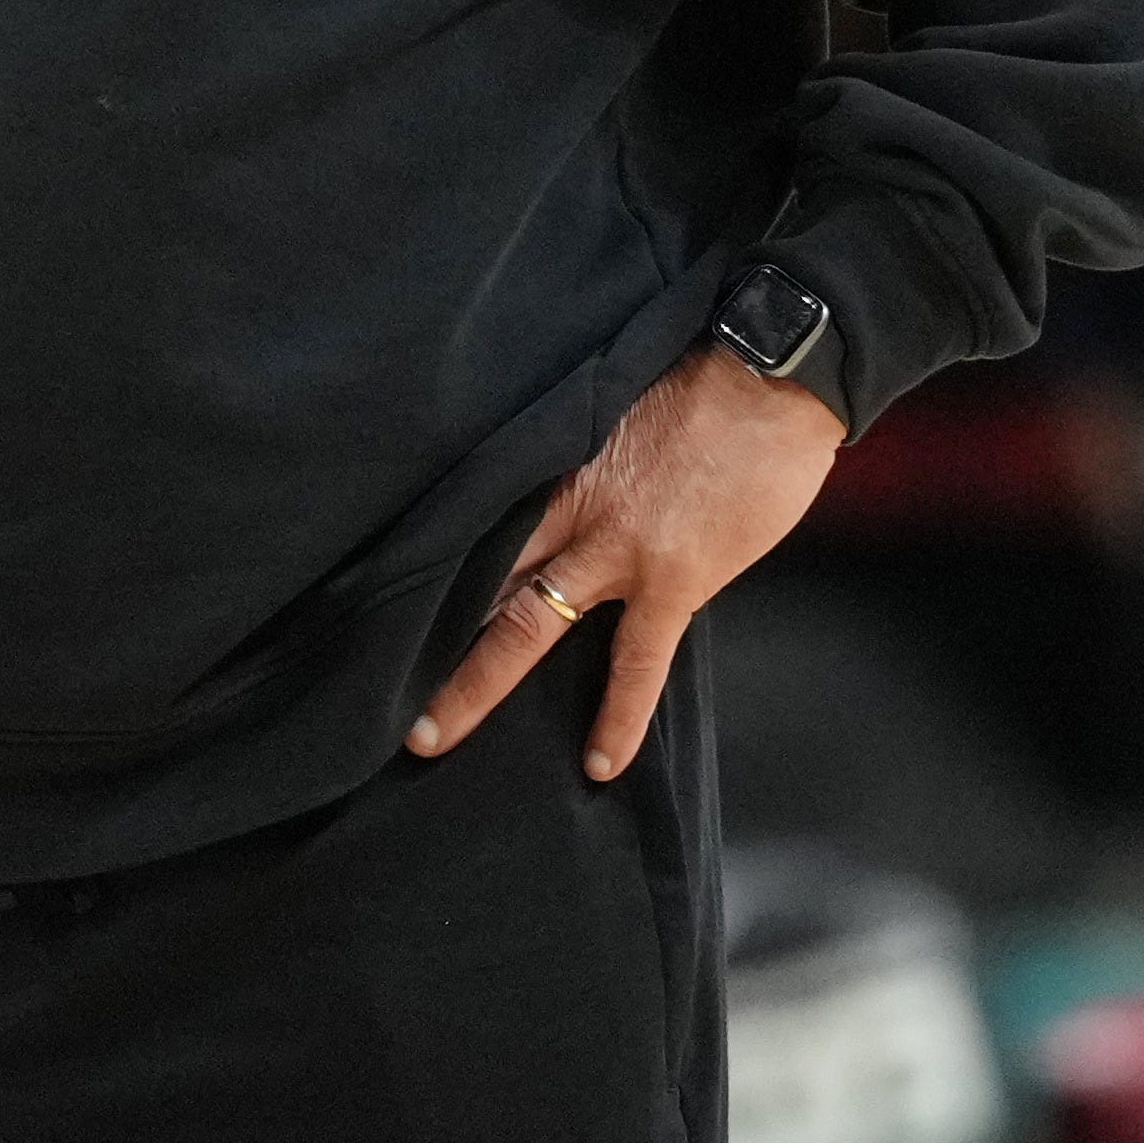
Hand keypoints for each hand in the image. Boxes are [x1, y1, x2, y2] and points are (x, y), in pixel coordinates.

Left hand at [410, 342, 843, 781]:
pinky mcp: (672, 580)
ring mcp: (616, 549)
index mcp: (550, 462)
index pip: (472, 520)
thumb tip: (563, 484)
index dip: (428, 561)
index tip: (379, 591)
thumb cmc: (702, 377)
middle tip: (370, 679)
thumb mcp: (614, 406)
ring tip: (427, 737)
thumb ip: (580, 457)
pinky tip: (599, 765)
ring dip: (475, 681)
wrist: (773, 378)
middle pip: (477, 577)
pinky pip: (636, 664)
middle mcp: (568, 508)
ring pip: (526, 625)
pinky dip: (617, 717)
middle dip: (422, 629)